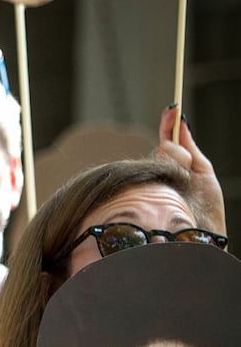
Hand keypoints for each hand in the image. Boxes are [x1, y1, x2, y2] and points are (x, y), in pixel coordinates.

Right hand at [156, 105, 224, 233]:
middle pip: (164, 148)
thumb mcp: (203, 173)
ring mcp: (151, 183)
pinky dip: (165, 165)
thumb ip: (189, 149)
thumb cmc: (206, 211)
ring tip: (184, 178)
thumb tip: (181, 122)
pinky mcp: (140, 192)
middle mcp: (161, 175)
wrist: (199, 237)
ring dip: (175, 160)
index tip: (172, 108)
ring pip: (158, 157)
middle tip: (185, 162)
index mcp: (175, 171)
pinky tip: (171, 172)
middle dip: (176, 149)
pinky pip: (150, 168)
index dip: (168, 125)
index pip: (169, 143)